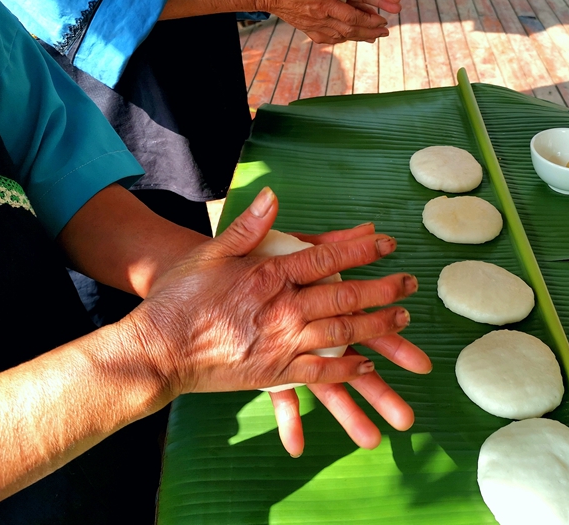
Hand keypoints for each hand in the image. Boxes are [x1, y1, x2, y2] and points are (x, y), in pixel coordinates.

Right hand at [126, 188, 427, 400]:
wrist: (157, 350)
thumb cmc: (180, 297)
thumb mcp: (211, 252)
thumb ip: (249, 226)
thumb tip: (275, 196)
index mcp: (270, 274)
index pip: (327, 257)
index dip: (361, 249)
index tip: (387, 243)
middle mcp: (283, 309)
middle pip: (345, 295)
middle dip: (383, 289)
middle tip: (410, 283)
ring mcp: (281, 343)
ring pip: (342, 332)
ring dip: (376, 325)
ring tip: (402, 318)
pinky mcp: (274, 374)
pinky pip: (320, 372)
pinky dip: (347, 367)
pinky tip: (367, 363)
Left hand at [270, 223, 431, 455]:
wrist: (210, 278)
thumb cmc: (255, 262)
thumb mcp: (292, 248)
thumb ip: (331, 241)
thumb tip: (369, 226)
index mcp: (326, 307)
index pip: (364, 326)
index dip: (392, 345)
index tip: (420, 366)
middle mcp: (317, 333)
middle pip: (352, 366)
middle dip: (380, 392)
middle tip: (407, 419)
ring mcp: (297, 352)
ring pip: (326, 386)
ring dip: (347, 414)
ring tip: (371, 440)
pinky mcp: (269, 367)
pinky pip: (282, 396)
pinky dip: (288, 421)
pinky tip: (294, 446)